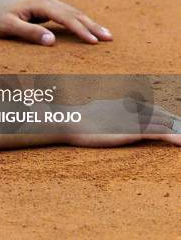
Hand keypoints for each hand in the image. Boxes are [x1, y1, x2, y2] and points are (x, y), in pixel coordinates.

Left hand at [0, 0, 112, 44]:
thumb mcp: (8, 28)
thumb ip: (30, 33)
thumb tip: (53, 41)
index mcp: (39, 3)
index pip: (65, 17)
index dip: (81, 30)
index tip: (94, 41)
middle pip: (73, 12)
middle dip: (91, 25)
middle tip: (109, 38)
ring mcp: (43, 2)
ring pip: (70, 12)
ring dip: (87, 23)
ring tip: (104, 34)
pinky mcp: (41, 7)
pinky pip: (64, 14)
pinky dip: (77, 21)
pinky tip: (85, 28)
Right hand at [63, 98, 180, 146]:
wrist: (71, 121)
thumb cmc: (76, 119)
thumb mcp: (91, 112)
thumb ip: (102, 112)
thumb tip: (98, 112)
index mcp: (122, 103)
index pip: (150, 108)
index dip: (164, 115)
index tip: (173, 120)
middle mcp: (131, 108)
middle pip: (160, 114)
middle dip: (174, 121)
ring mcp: (133, 119)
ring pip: (164, 123)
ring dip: (177, 130)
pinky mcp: (133, 130)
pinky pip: (160, 134)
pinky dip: (174, 137)